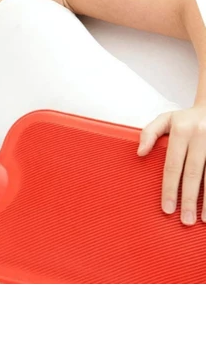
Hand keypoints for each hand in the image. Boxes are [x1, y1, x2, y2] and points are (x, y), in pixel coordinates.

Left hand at [138, 105, 205, 224]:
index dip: (169, 188)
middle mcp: (201, 135)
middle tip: (185, 220)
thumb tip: (140, 152)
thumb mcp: (165, 119)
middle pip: (193, 173)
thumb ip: (149, 133)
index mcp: (182, 129)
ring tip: (203, 220)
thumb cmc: (187, 119)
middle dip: (189, 199)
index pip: (173, 164)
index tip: (167, 208)